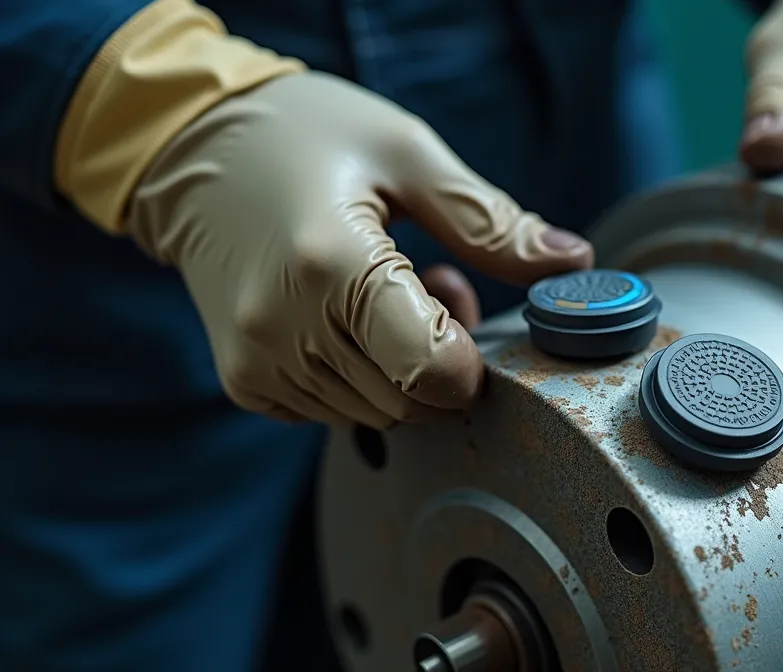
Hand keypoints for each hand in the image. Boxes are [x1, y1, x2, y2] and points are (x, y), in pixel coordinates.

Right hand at [125, 71, 591, 427]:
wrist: (191, 151)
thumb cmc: (306, 137)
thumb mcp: (407, 154)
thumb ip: (490, 221)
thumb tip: (573, 265)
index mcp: (331, 266)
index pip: (432, 374)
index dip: (470, 360)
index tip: (470, 311)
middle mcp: (286, 329)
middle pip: (414, 403)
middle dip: (445, 360)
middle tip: (437, 284)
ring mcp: (259, 363)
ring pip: (379, 415)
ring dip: (404, 369)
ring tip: (390, 291)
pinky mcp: (245, 382)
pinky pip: (337, 411)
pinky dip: (362, 378)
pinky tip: (351, 317)